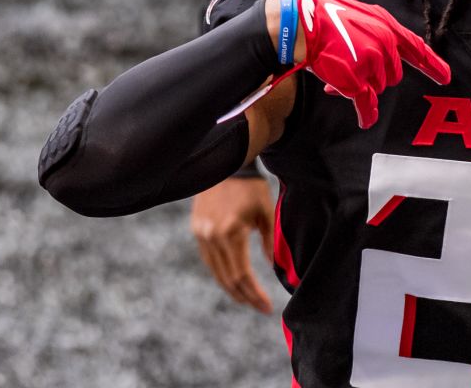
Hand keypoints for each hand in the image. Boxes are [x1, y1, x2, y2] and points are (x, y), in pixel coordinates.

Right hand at [191, 176, 275, 312]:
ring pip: (215, 271)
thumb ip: (270, 243)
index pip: (242, 275)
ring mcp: (201, 233)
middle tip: (260, 306)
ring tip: (247, 297)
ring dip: (231, 287)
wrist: (227, 164)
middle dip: (244, 296)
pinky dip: (220, 272)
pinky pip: (208, 259)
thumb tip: (273, 268)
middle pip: (227, 278)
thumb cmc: (252, 188)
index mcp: (231, 233)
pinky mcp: (197, 229)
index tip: (266, 307)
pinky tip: (232, 278)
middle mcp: (212, 236)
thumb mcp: (267, 214)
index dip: (254, 294)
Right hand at [282, 0, 451, 128]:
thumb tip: (383, 55)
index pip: (416, 49)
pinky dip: (367, 114)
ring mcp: (370, 62)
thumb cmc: (326, 20)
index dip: (432, 65)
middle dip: (375, 76)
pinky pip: (367, 104)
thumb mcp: (360, 16)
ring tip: (339, 75)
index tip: (446, 77)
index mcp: (386, 26)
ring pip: (377, 87)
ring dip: (361, 86)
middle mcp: (384, 43)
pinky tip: (366, 121)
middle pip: (393, 75)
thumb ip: (377, 33)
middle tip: (352, 68)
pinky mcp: (355, 80)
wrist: (301, 25)